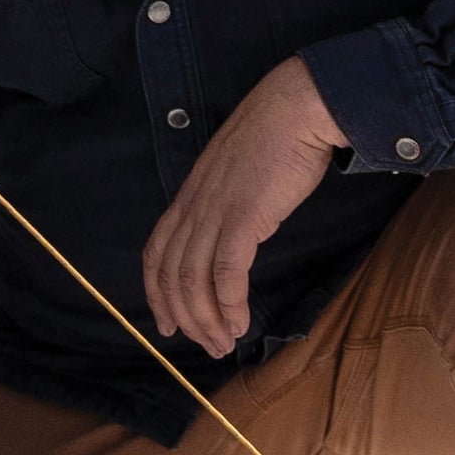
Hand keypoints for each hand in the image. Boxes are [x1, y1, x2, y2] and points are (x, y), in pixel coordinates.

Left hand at [141, 57, 347, 356]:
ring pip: (194, 281)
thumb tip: (235, 231)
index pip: (156, 253)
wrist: (297, 108)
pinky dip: (229, 305)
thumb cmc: (276, 136)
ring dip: (207, 320)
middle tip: (204, 345)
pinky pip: (226, 274)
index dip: (156, 293)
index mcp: (188, 195)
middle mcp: (193, 207)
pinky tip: (239, 324)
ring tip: (223, 343)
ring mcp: (215, 212)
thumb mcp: (237, 172)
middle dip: (183, 317)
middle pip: (170, 275)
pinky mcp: (243, 219)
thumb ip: (226, 202)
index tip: (166, 323)